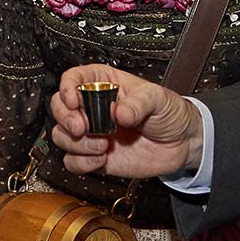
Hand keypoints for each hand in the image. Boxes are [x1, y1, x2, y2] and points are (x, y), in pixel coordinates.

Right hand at [49, 64, 201, 177]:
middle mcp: (92, 107)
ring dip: (77, 143)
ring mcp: (91, 132)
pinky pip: (72, 161)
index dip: (67, 88)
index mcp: (103, 84)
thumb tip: (119, 112)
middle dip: (67, 119)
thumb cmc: (167, 112)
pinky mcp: (93, 155)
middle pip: (59, 107)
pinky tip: (101, 158)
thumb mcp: (157, 98)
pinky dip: (82, 162)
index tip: (75, 101)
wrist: (180, 143)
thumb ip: (139, 103)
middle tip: (83, 128)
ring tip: (103, 145)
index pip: (73, 78)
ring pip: (61, 135)